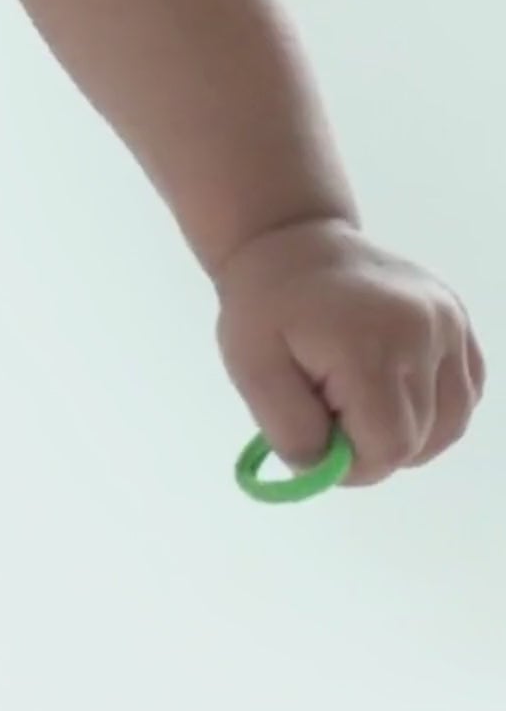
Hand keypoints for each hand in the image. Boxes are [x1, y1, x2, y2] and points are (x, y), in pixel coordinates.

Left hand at [214, 217, 485, 487]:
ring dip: (404, 431)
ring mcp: (449, 324)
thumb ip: (288, 428)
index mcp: (369, 344)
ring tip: (354, 395)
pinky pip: (461, 394)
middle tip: (326, 407)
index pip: (389, 447)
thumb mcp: (249, 367)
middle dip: (370, 444)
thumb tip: (327, 470)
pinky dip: (430, 409)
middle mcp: (424, 332)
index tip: (318, 443)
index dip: (353, 464)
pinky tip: (387, 386)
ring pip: (448, 425)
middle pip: (419, 439)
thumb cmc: (264, 305)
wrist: (291, 239)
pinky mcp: (459, 321)